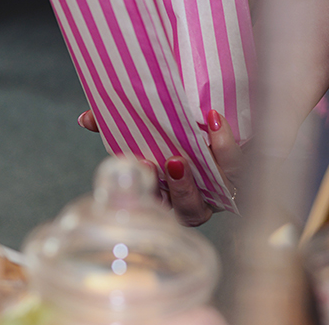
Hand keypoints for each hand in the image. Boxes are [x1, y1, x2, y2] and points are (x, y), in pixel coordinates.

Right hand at [78, 108, 243, 226]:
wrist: (221, 121)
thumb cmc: (178, 132)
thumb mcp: (146, 130)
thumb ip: (115, 127)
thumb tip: (86, 119)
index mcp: (168, 195)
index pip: (158, 205)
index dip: (151, 193)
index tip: (143, 164)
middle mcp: (197, 199)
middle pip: (191, 209)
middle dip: (182, 188)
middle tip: (171, 161)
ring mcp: (222, 188)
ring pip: (220, 193)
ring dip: (214, 166)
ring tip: (200, 136)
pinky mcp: (243, 171)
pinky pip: (239, 166)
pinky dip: (227, 145)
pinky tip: (215, 122)